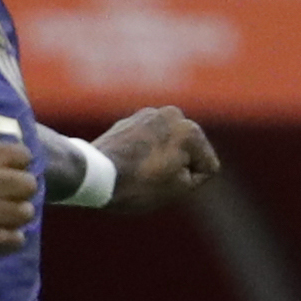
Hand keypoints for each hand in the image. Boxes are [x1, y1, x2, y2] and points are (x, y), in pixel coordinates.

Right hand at [0, 138, 42, 258]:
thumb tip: (24, 159)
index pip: (19, 156)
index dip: (23, 167)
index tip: (16, 173)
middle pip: (24, 184)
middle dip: (26, 192)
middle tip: (19, 199)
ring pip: (20, 213)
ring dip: (21, 216)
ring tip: (13, 218)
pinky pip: (7, 239)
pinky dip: (14, 240)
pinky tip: (9, 238)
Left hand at [96, 106, 220, 209]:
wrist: (93, 175)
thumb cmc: (138, 185)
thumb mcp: (179, 187)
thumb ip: (197, 172)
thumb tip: (189, 160)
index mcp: (190, 129)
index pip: (207, 166)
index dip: (190, 183)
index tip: (165, 183)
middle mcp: (173, 114)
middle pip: (189, 153)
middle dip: (176, 167)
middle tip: (150, 178)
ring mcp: (149, 114)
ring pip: (168, 147)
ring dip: (159, 159)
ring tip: (138, 171)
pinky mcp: (129, 120)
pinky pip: (147, 143)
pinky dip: (142, 153)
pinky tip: (128, 163)